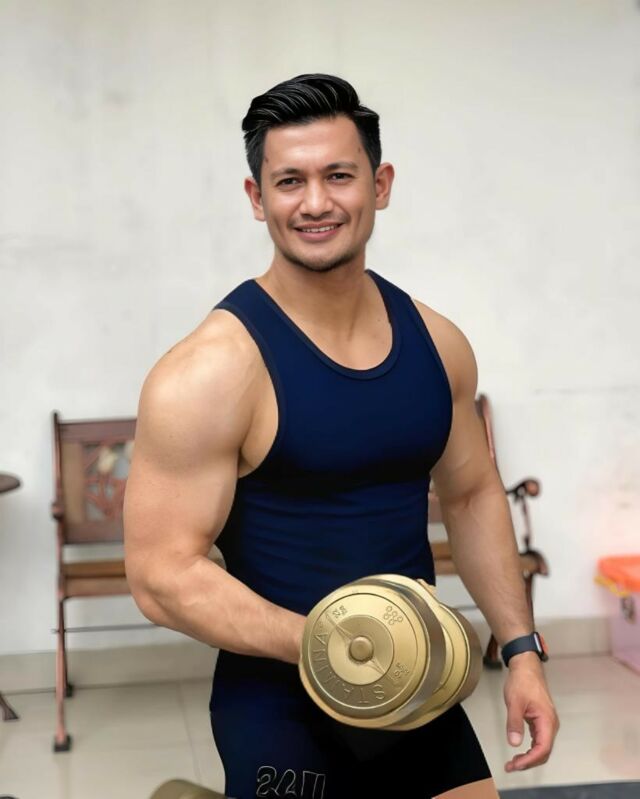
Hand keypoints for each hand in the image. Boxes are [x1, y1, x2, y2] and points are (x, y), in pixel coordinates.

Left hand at [503, 653, 559, 771]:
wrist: (526, 666)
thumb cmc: (522, 680)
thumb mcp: (514, 702)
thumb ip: (514, 723)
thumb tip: (514, 743)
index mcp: (547, 720)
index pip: (542, 748)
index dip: (530, 760)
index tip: (516, 765)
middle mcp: (550, 723)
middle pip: (543, 751)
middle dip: (528, 762)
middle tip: (511, 766)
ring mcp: (547, 722)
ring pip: (541, 747)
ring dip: (529, 757)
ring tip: (514, 762)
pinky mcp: (541, 720)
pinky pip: (539, 739)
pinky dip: (530, 748)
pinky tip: (520, 751)